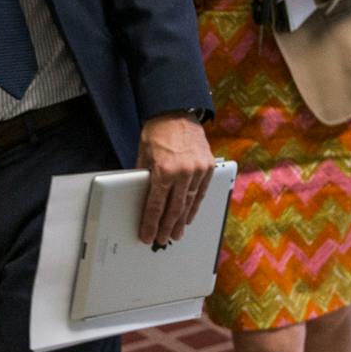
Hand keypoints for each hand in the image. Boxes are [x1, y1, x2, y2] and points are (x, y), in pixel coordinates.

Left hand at [137, 114, 216, 246]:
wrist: (177, 112)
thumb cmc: (157, 132)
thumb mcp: (143, 156)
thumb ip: (144, 178)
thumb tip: (142, 199)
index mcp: (164, 170)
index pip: (156, 205)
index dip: (151, 224)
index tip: (148, 235)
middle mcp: (183, 172)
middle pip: (174, 209)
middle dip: (167, 227)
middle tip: (163, 239)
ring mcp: (198, 170)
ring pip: (190, 204)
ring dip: (182, 221)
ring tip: (176, 233)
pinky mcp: (208, 167)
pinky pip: (201, 193)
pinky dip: (195, 206)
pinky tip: (189, 216)